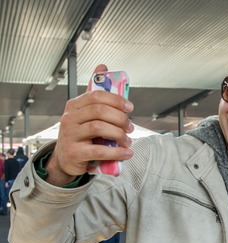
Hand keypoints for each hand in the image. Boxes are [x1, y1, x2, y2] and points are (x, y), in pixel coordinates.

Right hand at [45, 64, 134, 185]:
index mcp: (74, 106)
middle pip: (99, 111)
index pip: (96, 96)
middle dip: (120, 118)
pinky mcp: (74, 153)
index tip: (130, 108)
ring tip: (127, 141)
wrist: (66, 159)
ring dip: (119, 135)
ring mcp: (70, 135)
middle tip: (130, 127)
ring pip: (99, 128)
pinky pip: (99, 150)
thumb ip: (95, 94)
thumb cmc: (81, 134)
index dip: (116, 100)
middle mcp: (69, 118)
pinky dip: (117, 152)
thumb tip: (102, 66)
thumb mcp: (86, 113)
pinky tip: (126, 153)